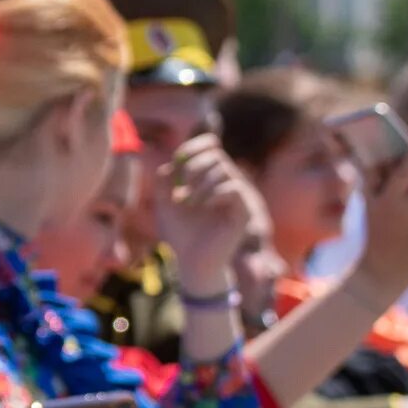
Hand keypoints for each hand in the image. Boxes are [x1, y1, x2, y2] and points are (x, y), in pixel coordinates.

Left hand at [154, 134, 256, 286]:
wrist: (191, 262)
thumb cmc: (180, 233)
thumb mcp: (164, 203)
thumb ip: (163, 181)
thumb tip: (171, 164)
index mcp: (210, 176)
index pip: (210, 145)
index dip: (193, 146)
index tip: (176, 161)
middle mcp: (227, 181)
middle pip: (216, 153)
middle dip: (193, 166)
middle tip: (180, 188)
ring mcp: (238, 195)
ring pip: (223, 168)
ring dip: (199, 183)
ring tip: (187, 202)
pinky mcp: (244, 210)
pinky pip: (233, 187)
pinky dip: (213, 193)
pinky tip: (202, 206)